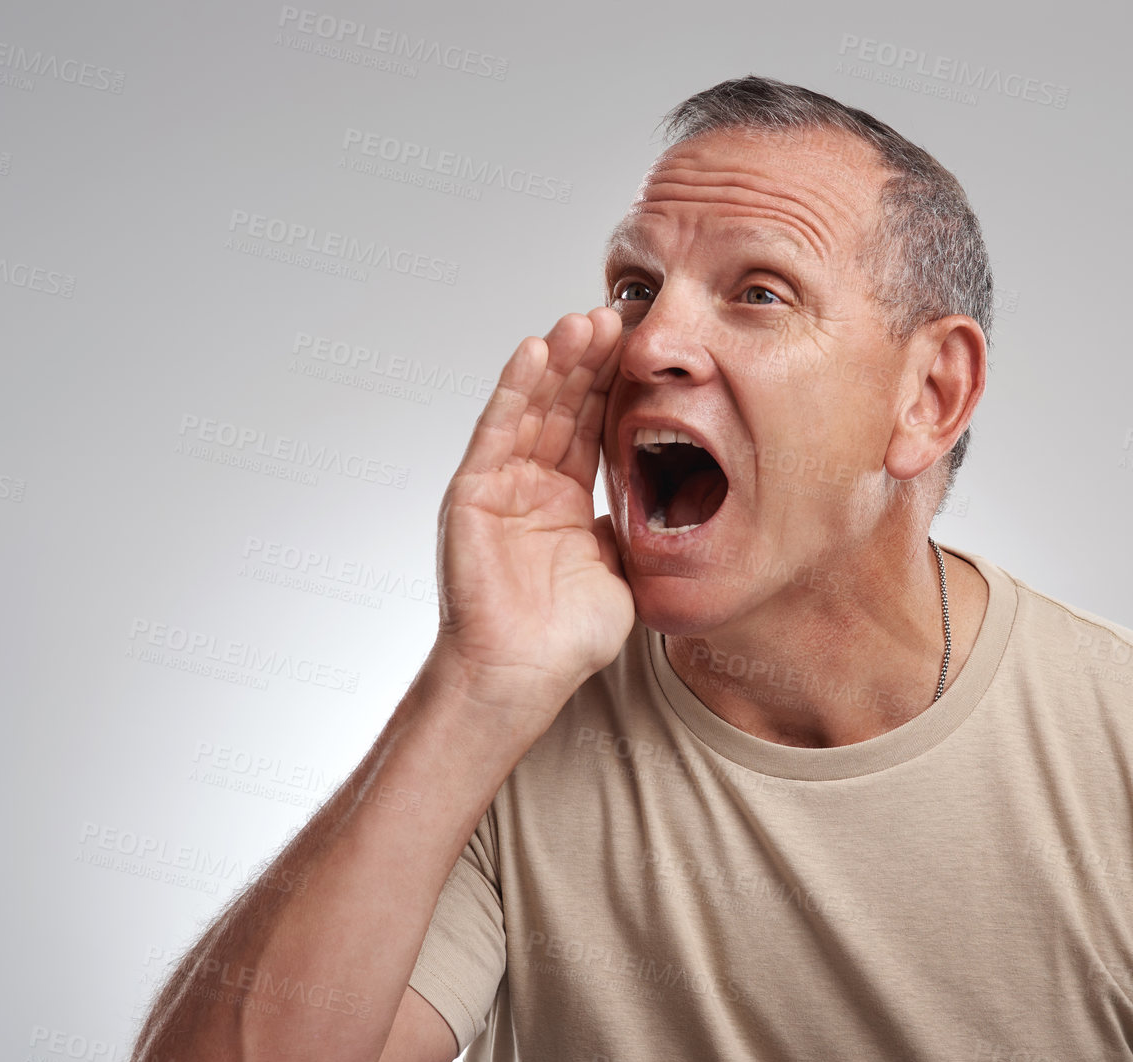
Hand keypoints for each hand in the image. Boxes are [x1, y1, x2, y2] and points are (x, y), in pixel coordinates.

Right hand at [430, 307, 634, 708]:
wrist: (522, 675)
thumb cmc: (567, 640)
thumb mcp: (621, 571)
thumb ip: (630, 525)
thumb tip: (660, 497)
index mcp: (566, 503)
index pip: (593, 428)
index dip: (616, 387)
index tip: (644, 348)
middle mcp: (531, 486)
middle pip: (564, 407)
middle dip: (591, 362)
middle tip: (621, 316)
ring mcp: (500, 485)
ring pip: (533, 408)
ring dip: (559, 362)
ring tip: (587, 320)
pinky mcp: (472, 491)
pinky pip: (497, 428)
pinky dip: (516, 387)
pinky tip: (536, 350)